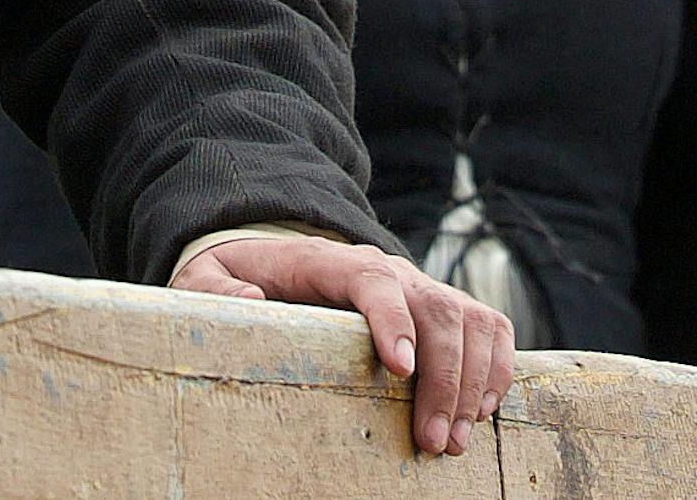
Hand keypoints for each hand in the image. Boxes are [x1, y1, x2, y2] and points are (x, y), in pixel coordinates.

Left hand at [172, 237, 512, 456]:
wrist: (277, 261)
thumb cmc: (242, 279)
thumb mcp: (205, 278)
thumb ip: (213, 287)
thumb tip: (249, 296)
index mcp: (327, 261)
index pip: (372, 279)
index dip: (392, 320)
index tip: (401, 371)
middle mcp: (386, 268)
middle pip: (434, 308)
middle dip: (443, 379)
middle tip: (432, 441)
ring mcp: (419, 286)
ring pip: (470, 321)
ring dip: (473, 384)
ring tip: (454, 440)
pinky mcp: (444, 307)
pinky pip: (490, 329)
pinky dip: (497, 370)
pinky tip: (480, 413)